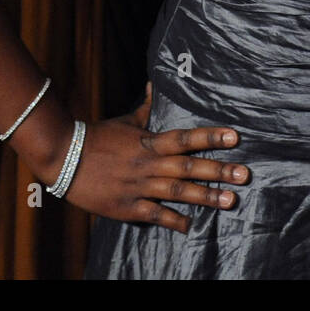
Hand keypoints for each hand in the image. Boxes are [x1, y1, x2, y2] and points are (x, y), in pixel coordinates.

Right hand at [65, 84, 247, 232]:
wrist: (64, 157)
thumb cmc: (98, 137)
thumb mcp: (125, 120)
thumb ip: (145, 108)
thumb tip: (154, 84)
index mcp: (149, 141)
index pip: (186, 137)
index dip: (211, 137)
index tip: (235, 137)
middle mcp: (148, 163)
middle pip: (189, 166)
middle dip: (219, 170)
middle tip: (245, 174)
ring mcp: (139, 186)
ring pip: (178, 191)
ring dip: (205, 196)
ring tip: (230, 200)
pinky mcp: (126, 206)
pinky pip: (154, 214)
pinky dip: (173, 219)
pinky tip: (191, 225)